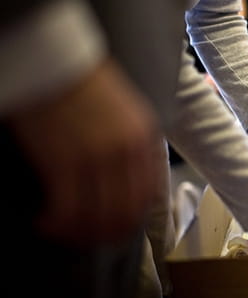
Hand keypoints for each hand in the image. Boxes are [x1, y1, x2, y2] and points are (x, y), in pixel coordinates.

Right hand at [8, 58, 163, 245]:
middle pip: (127, 212)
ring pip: (98, 217)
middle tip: (93, 237)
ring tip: (66, 232)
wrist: (57, 60)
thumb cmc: (88, 83)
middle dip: (110, 232)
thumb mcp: (129, 110)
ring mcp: (98, 160)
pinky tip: (46, 222)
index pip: (151, 193)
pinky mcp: (64, 163)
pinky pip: (67, 209)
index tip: (121, 224)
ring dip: (82, 232)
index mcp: (146, 139)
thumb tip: (133, 177)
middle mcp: (128, 153)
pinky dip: (57, 223)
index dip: (136, 216)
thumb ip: (137, 143)